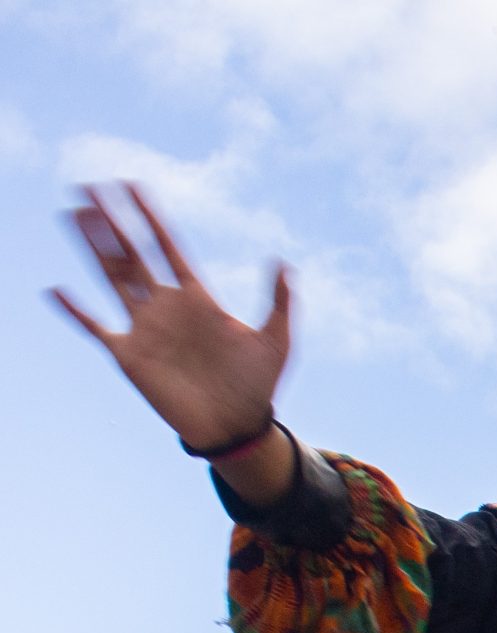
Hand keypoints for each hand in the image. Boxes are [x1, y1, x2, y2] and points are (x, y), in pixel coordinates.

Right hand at [53, 186, 292, 478]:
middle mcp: (166, 307)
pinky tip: (58, 290)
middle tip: (90, 188)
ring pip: (111, 277)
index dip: (151, 216)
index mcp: (197, 298)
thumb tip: (284, 264)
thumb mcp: (277, 342)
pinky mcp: (129, 355)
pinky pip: (96, 327)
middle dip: (113, 222)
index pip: (168, 246)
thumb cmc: (258, 387)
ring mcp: (145, 329)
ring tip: (75, 215)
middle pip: (132, 254)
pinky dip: (76, 310)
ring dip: (93, 247)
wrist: (237, 428)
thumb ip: (280, 303)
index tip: (133, 186)